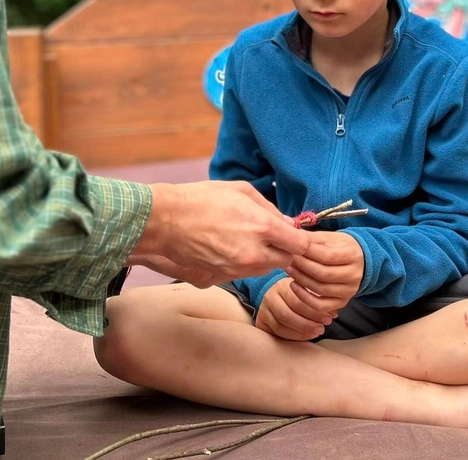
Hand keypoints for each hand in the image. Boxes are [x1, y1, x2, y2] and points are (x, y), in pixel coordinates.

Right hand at [133, 181, 311, 285]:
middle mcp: (254, 252)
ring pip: (267, 269)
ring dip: (266, 257)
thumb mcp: (242, 190)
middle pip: (287, 260)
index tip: (293, 233)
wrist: (166, 220)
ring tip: (249, 240)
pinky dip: (247, 263)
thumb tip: (287, 222)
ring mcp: (238, 267)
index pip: (301, 244)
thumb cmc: (202, 199)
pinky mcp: (224, 276)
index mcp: (263, 227)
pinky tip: (233, 247)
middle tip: (273, 236)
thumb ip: (270, 208)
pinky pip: (247, 272)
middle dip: (284, 249)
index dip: (300, 238)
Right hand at [255, 277, 336, 341]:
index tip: (329, 318)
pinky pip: (277, 333)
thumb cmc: (297, 293)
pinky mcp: (261, 322)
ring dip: (302, 332)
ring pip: (282, 326)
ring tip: (317, 332)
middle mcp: (270, 296)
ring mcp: (263, 310)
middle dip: (308, 324)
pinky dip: (294, 337)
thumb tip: (333, 313)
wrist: (276, 296)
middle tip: (322, 328)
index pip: (298, 301)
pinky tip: (306, 336)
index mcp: (282, 285)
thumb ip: (319, 300)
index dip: (314, 312)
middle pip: (288, 315)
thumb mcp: (307, 291)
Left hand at [285, 231, 363, 310]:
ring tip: (289, 269)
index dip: (307, 253)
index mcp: (353, 255)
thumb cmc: (339, 246)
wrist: (359, 260)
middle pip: (323, 274)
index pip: (327, 256)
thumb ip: (312, 239)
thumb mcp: (330, 237)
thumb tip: (291, 239)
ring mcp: (349, 291)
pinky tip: (294, 286)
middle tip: (288, 259)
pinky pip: (321, 305)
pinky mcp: (343, 302)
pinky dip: (304, 298)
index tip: (292, 248)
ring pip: (320, 289)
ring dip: (300, 280)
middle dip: (302, 266)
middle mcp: (354, 275)